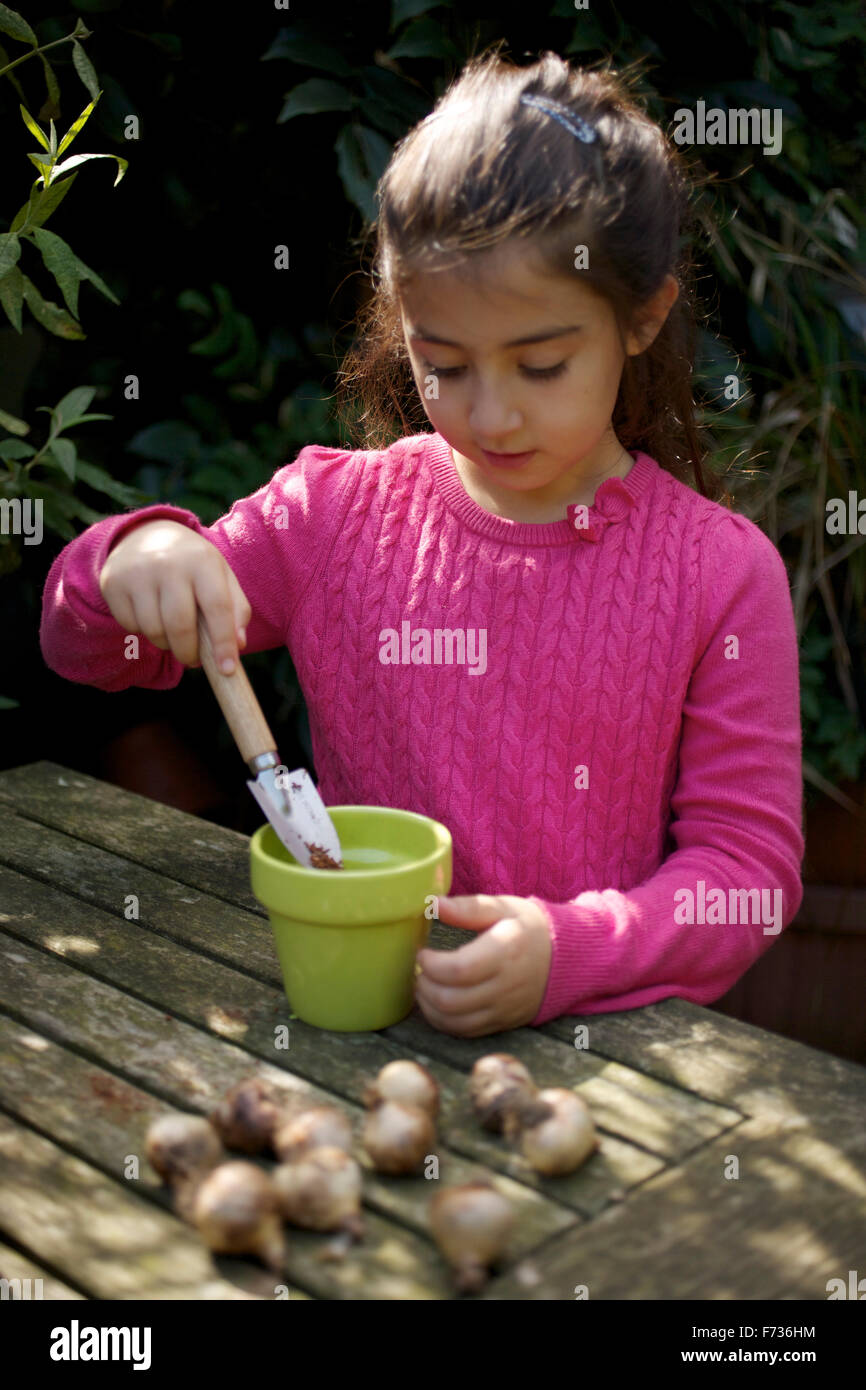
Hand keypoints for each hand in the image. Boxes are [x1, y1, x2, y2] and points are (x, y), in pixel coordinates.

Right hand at [99, 520, 250, 671]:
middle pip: (180, 626)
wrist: (145, 534)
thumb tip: (238, 645)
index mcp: (202, 560)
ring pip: (153, 631)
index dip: (223, 642)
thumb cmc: (192, 564)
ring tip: (173, 633)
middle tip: (193, 659)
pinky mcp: (113, 583)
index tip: (227, 670)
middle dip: (188, 652)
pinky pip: (131, 626)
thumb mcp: (221, 576)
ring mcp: (137, 572)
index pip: (217, 607)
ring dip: (166, 644)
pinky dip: (143, 631)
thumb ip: (236, 609)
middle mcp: (168, 563)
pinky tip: (150, 615)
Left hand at [415, 894, 552, 1037]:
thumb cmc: (528, 928)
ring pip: (454, 1021)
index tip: (423, 952)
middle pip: (451, 1000)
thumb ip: (468, 907)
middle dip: (424, 985)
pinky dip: (443, 1021)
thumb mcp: (503, 908)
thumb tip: (434, 904)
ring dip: (429, 1006)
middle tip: (420, 969)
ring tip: (424, 985)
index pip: (458, 970)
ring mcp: (504, 1009)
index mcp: (505, 952)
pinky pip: (465, 1032)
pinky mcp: (503, 1023)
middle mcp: (505, 986)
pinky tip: (437, 1002)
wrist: (565, 959)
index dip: (431, 964)